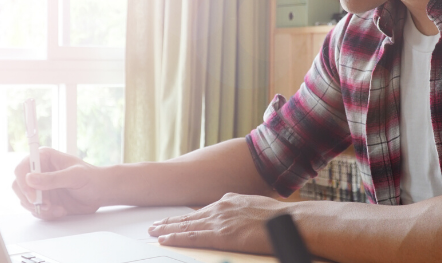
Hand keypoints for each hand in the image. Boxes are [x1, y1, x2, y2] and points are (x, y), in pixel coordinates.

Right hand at [11, 147, 103, 219]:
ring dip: (40, 209)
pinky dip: (47, 214)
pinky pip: (36, 210)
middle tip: (46, 205)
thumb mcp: (75, 176)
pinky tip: (61, 210)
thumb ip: (53, 178)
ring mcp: (40, 187)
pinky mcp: (45, 200)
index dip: (23, 182)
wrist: (101, 192)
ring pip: (26, 201)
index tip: (34, 196)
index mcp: (44, 158)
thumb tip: (30, 178)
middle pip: (19, 186)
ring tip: (58, 208)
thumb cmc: (92, 178)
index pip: (22, 168)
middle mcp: (39, 172)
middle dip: (30, 199)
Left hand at [148, 193, 289, 253]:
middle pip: (189, 216)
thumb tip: (236, 210)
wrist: (288, 221)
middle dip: (170, 221)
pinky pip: (192, 237)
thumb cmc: (279, 218)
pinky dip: (176, 238)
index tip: (174, 219)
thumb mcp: (256, 204)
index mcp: (230, 201)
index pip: (201, 210)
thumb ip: (242, 207)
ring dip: (167, 229)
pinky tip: (164, 239)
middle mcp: (220, 208)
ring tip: (153, 231)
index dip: (185, 215)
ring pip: (186, 225)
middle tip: (153, 224)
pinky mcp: (221, 235)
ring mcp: (219, 221)